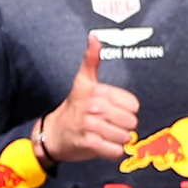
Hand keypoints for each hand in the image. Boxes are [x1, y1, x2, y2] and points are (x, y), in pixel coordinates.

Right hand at [32, 36, 140, 164]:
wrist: (53, 133)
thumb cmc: (74, 107)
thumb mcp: (83, 81)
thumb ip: (91, 60)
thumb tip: (94, 36)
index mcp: (98, 91)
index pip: (133, 105)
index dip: (126, 110)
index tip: (113, 111)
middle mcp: (94, 107)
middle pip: (131, 122)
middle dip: (123, 127)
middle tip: (109, 125)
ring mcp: (90, 126)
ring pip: (124, 137)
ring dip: (118, 140)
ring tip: (105, 135)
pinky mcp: (88, 144)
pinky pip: (114, 151)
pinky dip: (112, 152)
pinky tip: (103, 146)